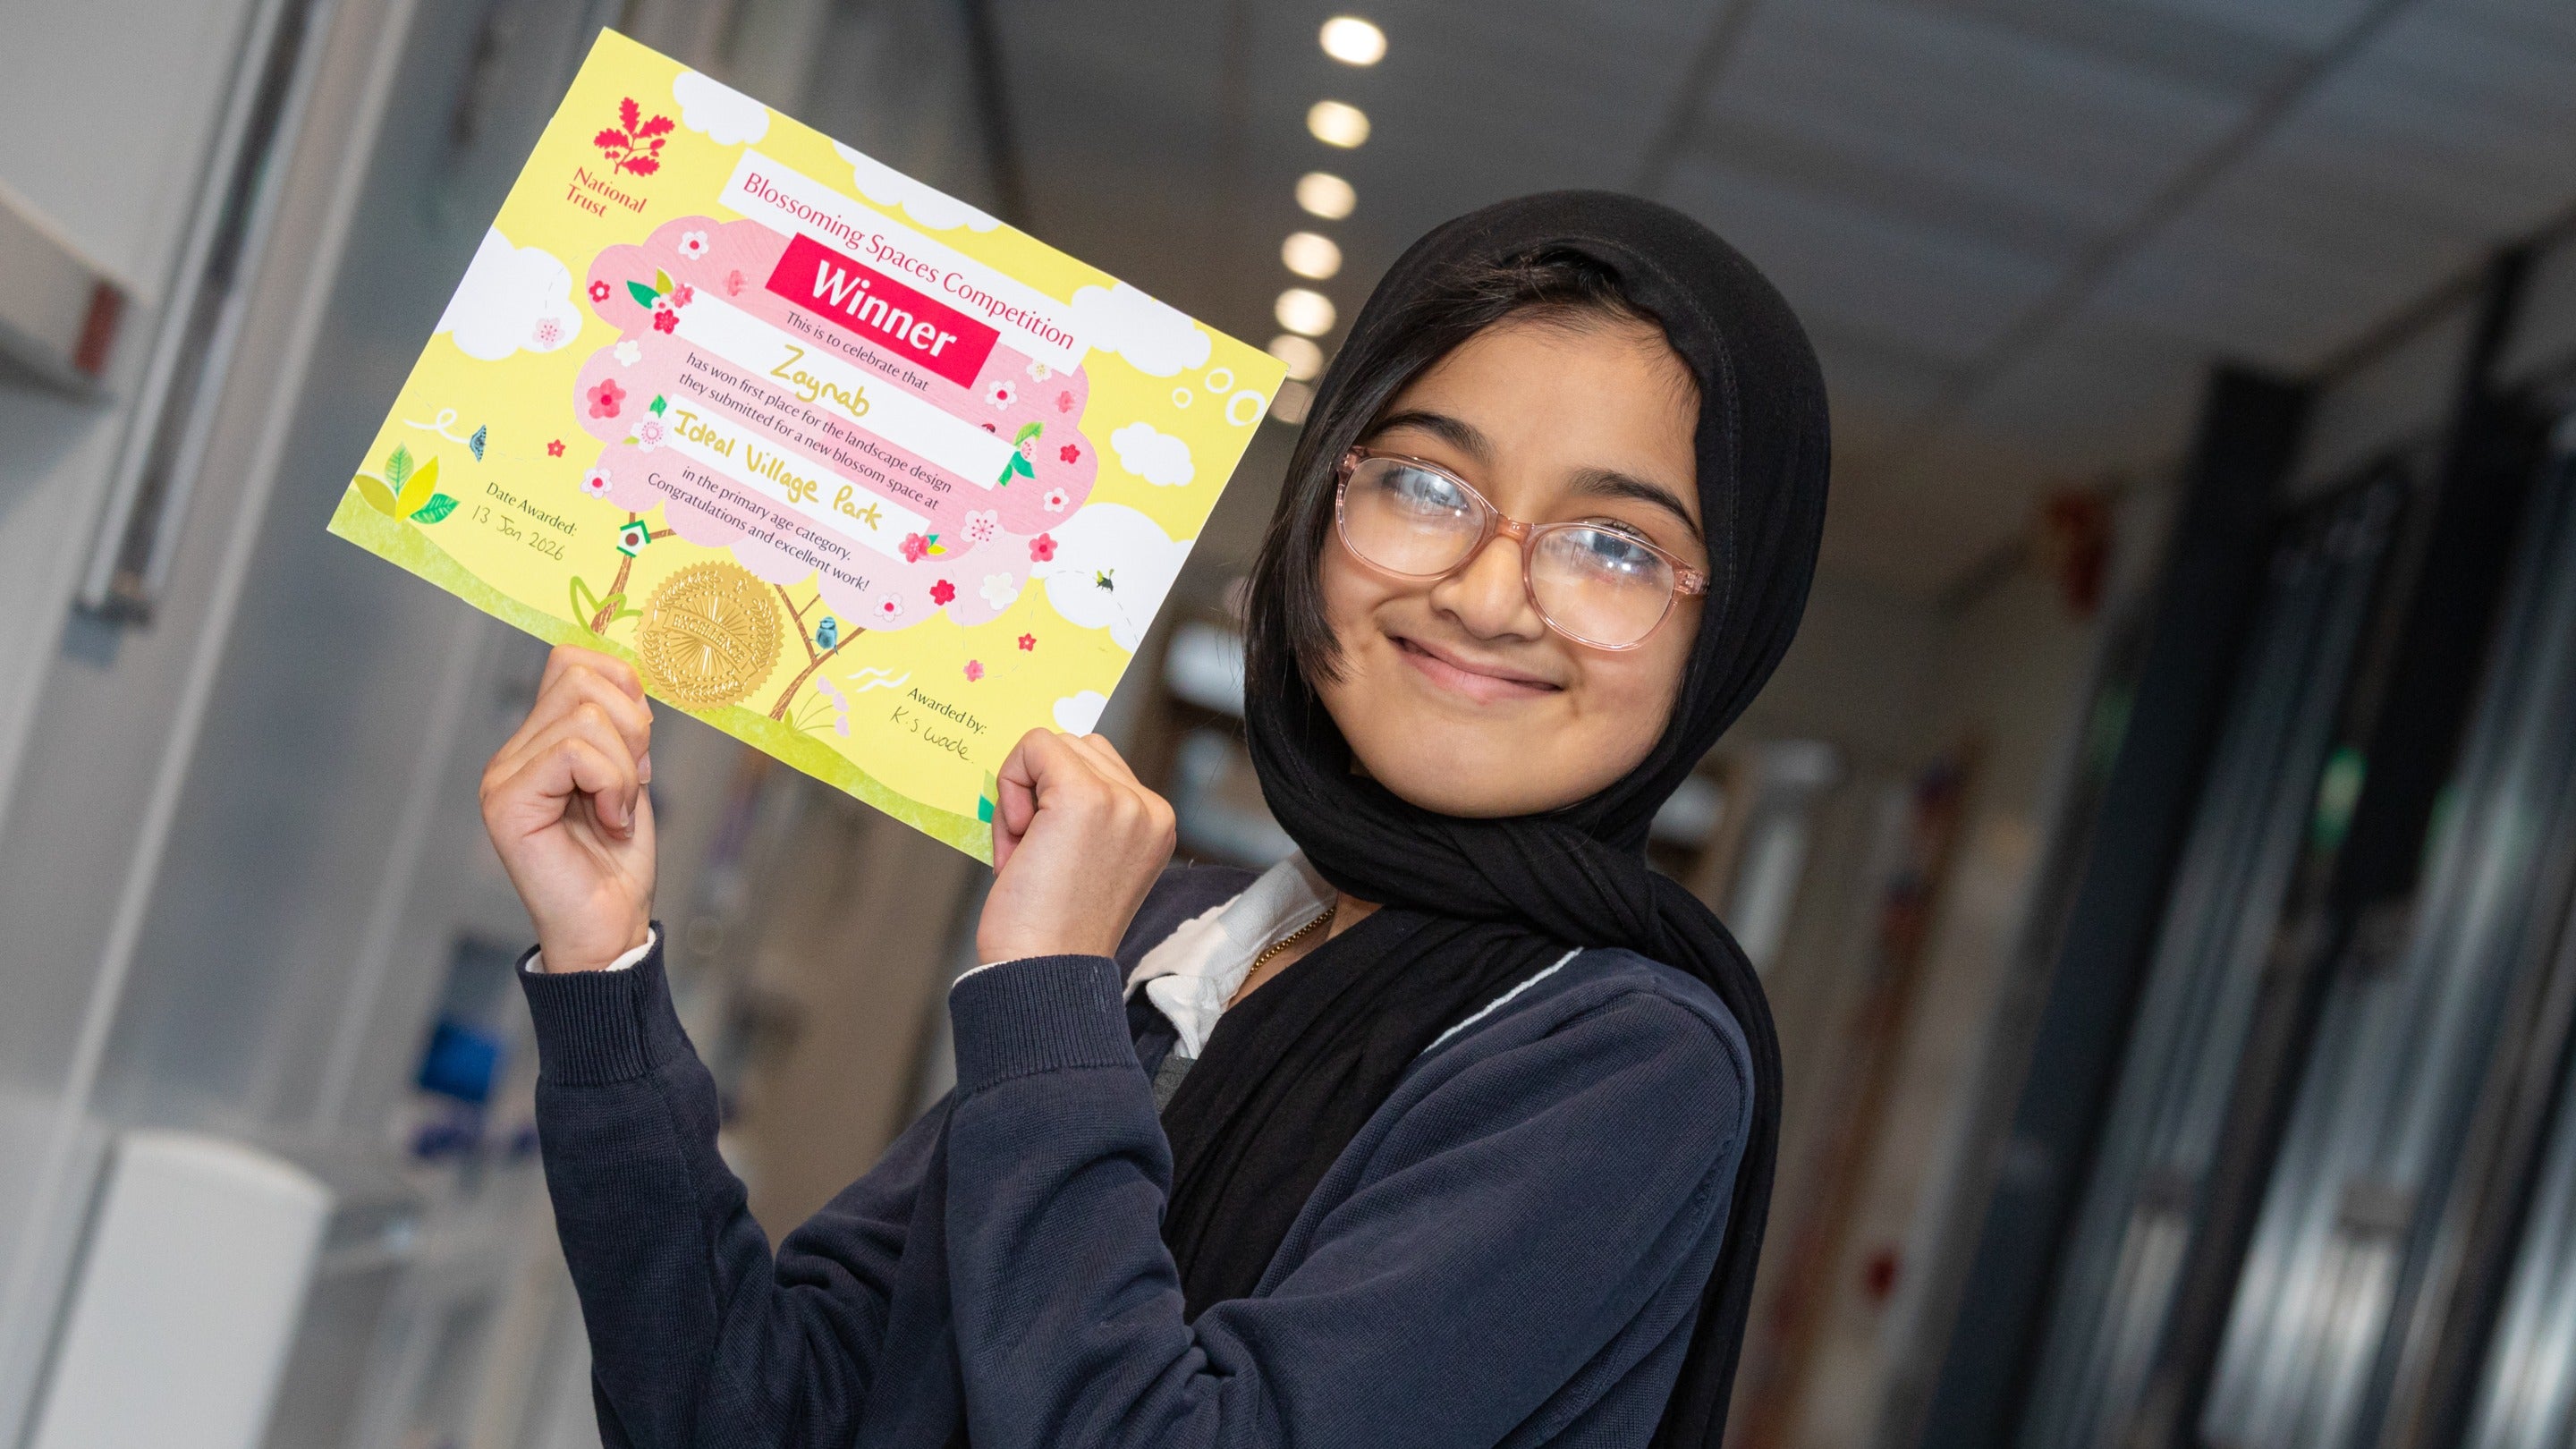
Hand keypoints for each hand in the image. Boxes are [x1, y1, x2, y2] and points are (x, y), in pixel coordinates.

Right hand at [480, 646, 656, 971]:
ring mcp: (503, 776)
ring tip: (617, 810)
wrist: (609, 927)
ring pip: (584, 714)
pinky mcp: (507, 802)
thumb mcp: (629, 777)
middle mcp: (512, 753)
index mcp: (539, 741)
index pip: (572, 660)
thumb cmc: (618, 863)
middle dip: (631, 724)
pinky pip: (573, 752)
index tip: (640, 745)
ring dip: (624, 765)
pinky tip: (608, 822)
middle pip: (578, 675)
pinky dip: (611, 784)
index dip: (622, 687)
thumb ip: (620, 727)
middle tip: (632, 781)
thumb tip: (628, 675)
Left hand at [977, 730, 1175, 962]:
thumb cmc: (1050, 930)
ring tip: (1026, 850)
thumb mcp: (1085, 859)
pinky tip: (1016, 838)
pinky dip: (1010, 784)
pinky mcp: (1084, 796)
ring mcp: (1121, 800)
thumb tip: (1039, 761)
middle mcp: (1148, 808)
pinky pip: (1033, 747)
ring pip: (1052, 744)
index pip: (1098, 764)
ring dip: (1022, 790)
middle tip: (1031, 855)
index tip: (1047, 856)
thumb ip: (1082, 812)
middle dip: (1037, 792)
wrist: (1044, 973)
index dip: (1053, 800)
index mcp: (1155, 823)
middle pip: (1075, 747)